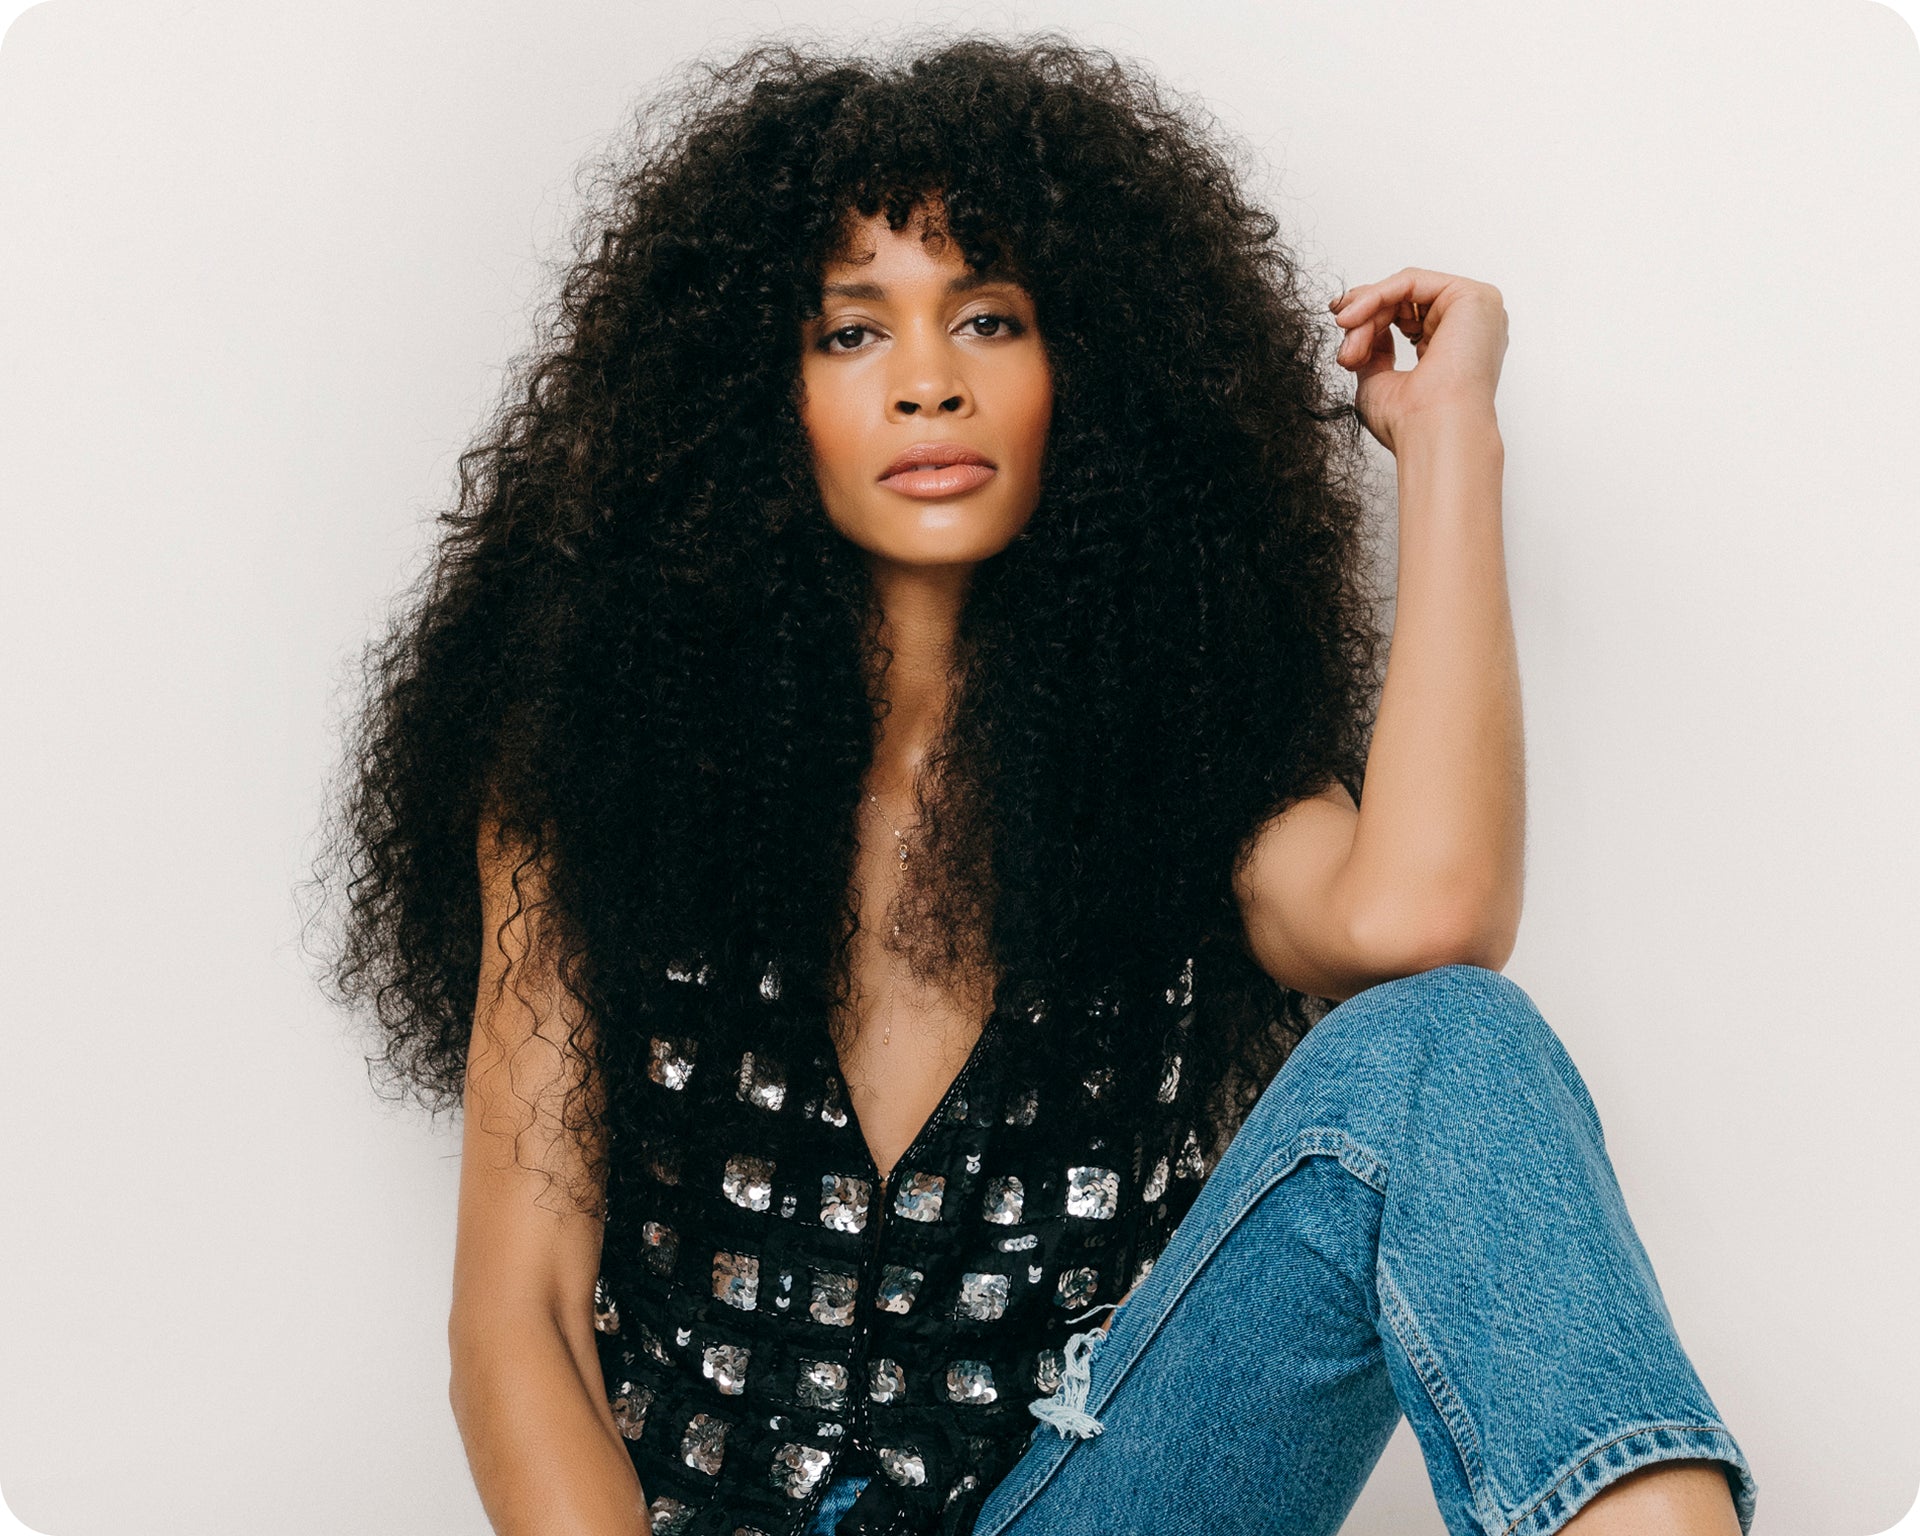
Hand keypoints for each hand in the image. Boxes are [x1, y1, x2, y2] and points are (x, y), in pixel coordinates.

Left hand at [1327, 268, 1507, 453]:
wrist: (1430, 433)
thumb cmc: (1408, 423)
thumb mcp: (1376, 378)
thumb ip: (1371, 348)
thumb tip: (1357, 324)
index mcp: (1453, 348)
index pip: (1407, 316)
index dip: (1369, 316)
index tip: (1341, 324)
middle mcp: (1468, 328)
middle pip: (1404, 301)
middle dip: (1364, 316)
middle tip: (1343, 337)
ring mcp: (1474, 312)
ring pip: (1405, 290)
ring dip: (1368, 310)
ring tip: (1349, 337)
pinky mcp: (1473, 297)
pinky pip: (1412, 281)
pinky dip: (1377, 296)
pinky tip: (1355, 316)